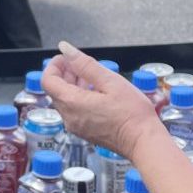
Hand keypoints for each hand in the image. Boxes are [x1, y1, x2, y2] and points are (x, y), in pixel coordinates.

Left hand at [42, 41, 172, 159]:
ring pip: (65, 101)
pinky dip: (80, 98)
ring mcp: (76, 126)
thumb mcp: (110, 81)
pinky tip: (97, 92)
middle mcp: (69, 117)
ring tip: (93, 76)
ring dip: (73, 85)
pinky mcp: (85, 132)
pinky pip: (74, 111)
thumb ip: (85, 64)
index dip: (54, 65)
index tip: (67, 57)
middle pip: (56, 90)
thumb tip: (65, 50)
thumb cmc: (132, 113)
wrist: (144, 142)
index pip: (48, 81)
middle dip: (65, 73)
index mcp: (72, 103)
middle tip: (82, 64)